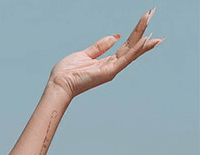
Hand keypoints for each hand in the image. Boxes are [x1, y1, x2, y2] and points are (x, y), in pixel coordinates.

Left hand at [48, 7, 162, 101]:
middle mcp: (111, 67)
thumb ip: (100, 46)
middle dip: (143, 31)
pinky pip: (124, 59)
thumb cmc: (67, 72)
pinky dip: (135, 50)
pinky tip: (145, 41)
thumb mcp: (85, 54)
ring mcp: (110, 70)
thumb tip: (115, 36)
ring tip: (153, 24)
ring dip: (143, 38)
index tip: (146, 20)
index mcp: (106, 62)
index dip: (136, 34)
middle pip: (132, 47)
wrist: (58, 84)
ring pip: (131, 52)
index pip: (126, 46)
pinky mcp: (107, 72)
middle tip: (152, 13)